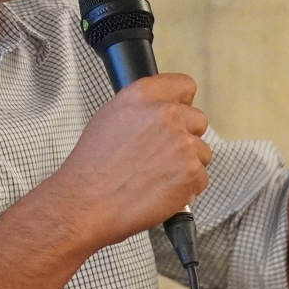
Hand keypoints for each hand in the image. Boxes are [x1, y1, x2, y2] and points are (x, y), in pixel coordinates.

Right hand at [47, 72, 210, 249]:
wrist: (86, 204)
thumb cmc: (91, 169)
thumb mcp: (109, 119)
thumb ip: (141, 110)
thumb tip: (158, 112)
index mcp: (143, 96)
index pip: (183, 85)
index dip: (182, 104)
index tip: (178, 115)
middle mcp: (165, 115)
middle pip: (198, 120)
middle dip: (186, 138)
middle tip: (162, 157)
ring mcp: (182, 143)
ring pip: (202, 153)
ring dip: (186, 166)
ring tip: (156, 178)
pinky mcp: (191, 172)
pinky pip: (201, 179)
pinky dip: (186, 189)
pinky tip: (160, 191)